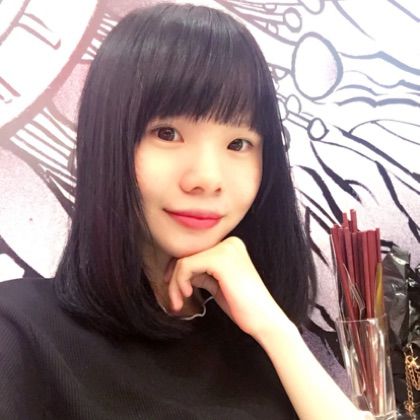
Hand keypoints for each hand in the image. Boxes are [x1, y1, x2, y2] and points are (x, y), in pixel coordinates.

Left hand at [165, 236, 285, 336]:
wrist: (264, 320)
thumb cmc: (242, 307)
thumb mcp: (217, 283)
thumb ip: (201, 272)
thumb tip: (176, 269)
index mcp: (230, 245)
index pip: (196, 253)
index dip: (178, 271)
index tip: (175, 290)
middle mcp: (229, 242)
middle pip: (188, 255)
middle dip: (174, 278)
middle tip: (174, 300)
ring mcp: (225, 248)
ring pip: (183, 261)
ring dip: (174, 284)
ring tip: (178, 302)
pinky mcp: (219, 259)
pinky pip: (186, 266)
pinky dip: (179, 282)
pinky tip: (188, 295)